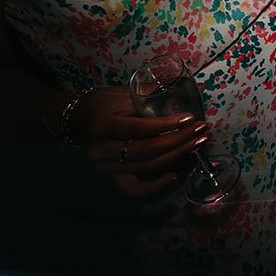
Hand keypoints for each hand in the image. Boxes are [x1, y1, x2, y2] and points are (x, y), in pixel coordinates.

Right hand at [69, 86, 209, 196]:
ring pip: (146, 167)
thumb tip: (196, 86)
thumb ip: (157, 91)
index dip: (168, 124)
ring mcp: (105, 166)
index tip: (190, 118)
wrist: (75, 119)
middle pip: (147, 151)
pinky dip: (155, 185)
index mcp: (104, 126)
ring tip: (196, 144)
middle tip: (200, 130)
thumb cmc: (101, 103)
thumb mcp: (125, 93)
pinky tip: (174, 174)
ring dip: (175, 157)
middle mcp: (102, 150)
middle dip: (178, 141)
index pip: (141, 129)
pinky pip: (134, 188)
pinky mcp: (110, 176)